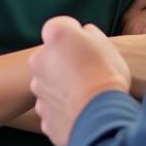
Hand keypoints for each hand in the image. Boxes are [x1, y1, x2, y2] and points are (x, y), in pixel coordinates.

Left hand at [29, 16, 130, 145]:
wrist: (101, 118)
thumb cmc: (107, 74)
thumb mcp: (105, 43)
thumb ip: (89, 35)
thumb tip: (84, 34)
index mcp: (56, 36)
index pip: (57, 27)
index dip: (72, 34)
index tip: (85, 45)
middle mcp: (39, 60)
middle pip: (48, 57)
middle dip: (62, 62)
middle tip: (84, 71)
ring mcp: (38, 90)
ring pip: (48, 83)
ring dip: (60, 86)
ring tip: (84, 94)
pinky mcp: (42, 116)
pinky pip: (52, 108)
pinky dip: (62, 109)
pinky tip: (80, 111)